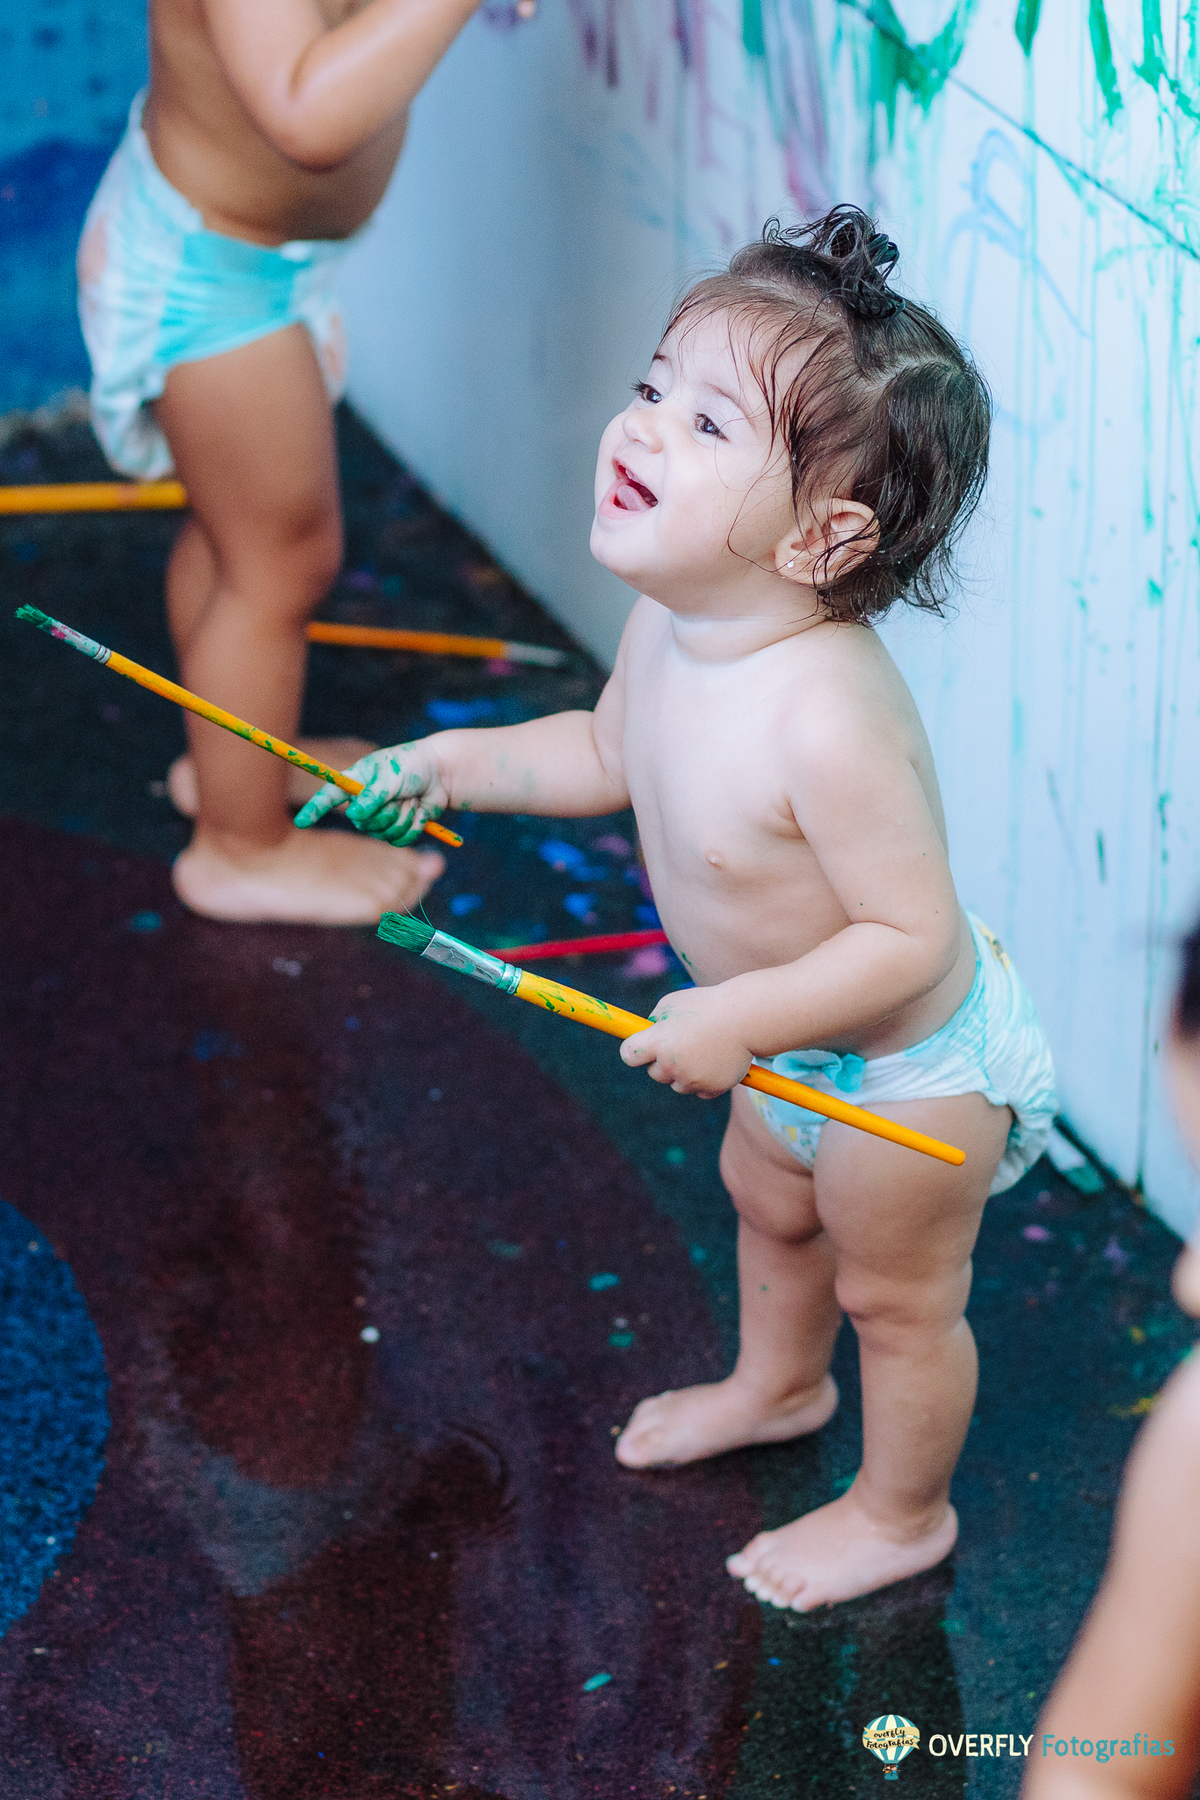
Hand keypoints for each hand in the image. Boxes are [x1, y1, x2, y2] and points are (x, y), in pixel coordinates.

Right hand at [293, 742, 447, 844]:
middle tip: (401, 795)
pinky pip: (400, 839)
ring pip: (383, 833)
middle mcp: (364, 801)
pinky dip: (413, 825)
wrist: (441, 774)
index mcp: (356, 782)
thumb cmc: (413, 766)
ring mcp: (381, 817)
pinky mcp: (397, 828)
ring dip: (403, 816)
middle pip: (363, 823)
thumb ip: (373, 795)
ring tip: (411, 799)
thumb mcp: (391, 776)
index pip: (329, 797)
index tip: (301, 822)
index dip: (315, 809)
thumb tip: (355, 815)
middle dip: (386, 812)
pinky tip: (419, 810)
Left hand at [619, 984, 753, 1097]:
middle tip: (680, 1043)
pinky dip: (704, 1079)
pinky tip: (715, 1060)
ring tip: (702, 1048)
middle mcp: (671, 1064)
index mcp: (658, 1042)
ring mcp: (692, 1079)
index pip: (629, 1055)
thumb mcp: (673, 1003)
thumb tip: (645, 1035)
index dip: (633, 1051)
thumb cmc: (707, 1005)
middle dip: (662, 1061)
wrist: (746, 1017)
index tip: (639, 1048)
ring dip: (684, 1072)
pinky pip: (699, 1090)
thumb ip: (656, 1021)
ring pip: (677, 1084)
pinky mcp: (712, 1088)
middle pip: (654, 1073)